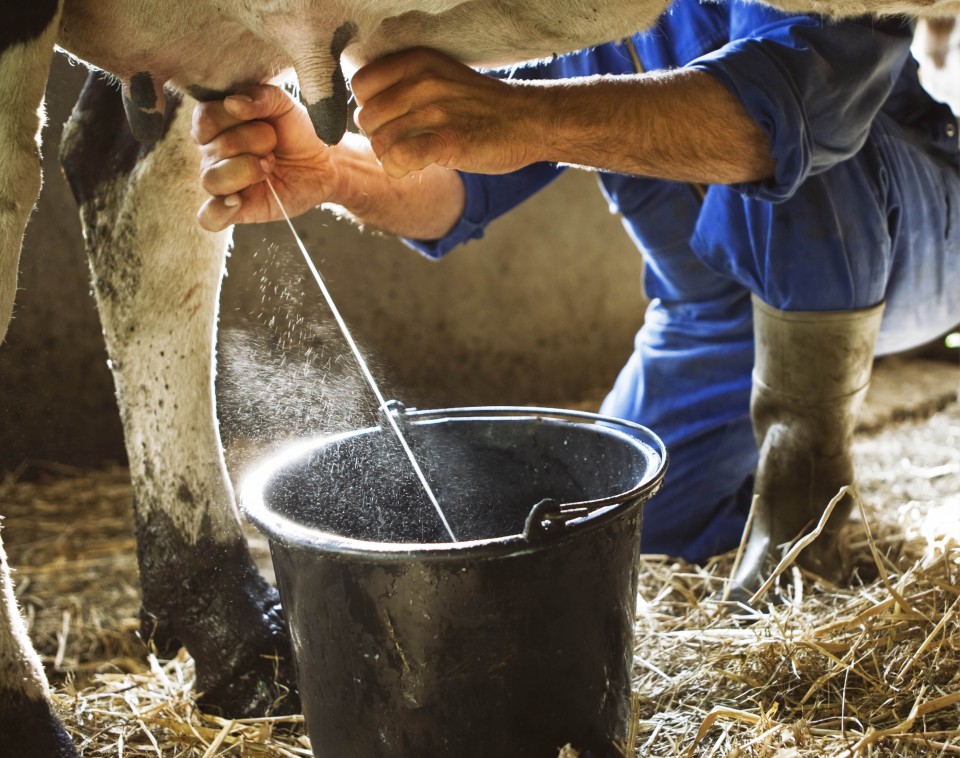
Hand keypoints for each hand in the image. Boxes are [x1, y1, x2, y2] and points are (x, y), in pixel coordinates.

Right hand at [192, 85, 334, 230]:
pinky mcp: (236, 210)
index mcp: (217, 125)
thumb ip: (260, 96)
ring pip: (210, 179)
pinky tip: (237, 201)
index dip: (233, 119)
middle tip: (273, 148)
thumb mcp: (283, 104)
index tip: (263, 121)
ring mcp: (223, 183)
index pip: (204, 119)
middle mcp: (213, 154)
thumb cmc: (298, 131)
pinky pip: (208, 217)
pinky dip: (217, 211)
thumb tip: (232, 103)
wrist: (325, 163)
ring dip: (245, 170)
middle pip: (214, 148)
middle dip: (253, 143)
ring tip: (269, 168)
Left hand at [351, 48, 546, 178]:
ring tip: (417, 154)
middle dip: (380, 136)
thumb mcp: (439, 77)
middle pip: (366, 118)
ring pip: (380, 142)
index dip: (370, 108)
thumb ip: (403, 86)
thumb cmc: (481, 106)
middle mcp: (422, 81)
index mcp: (416, 61)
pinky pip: (398, 158)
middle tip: (406, 142)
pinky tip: (417, 166)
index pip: (360, 85)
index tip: (391, 120)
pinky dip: (400, 169)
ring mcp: (434, 111)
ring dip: (392, 157)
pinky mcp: (447, 141)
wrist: (529, 120)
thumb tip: (364, 111)